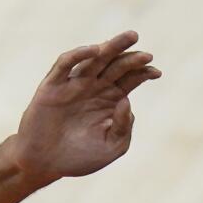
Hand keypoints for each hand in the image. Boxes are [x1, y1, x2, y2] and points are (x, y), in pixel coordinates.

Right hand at [10, 30, 160, 184]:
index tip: (156, 72)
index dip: (143, 73)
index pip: (130, 79)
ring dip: (111, 47)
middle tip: (147, 54)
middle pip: (116, 65)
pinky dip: (78, 55)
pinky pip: (65, 65)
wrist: (46, 164)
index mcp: (110, 100)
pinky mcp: (53, 85)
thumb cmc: (80, 157)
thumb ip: (123, 127)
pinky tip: (94, 50)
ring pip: (94, 59)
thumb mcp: (111, 147)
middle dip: (132, 56)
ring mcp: (74, 85)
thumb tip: (127, 101)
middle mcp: (94, 88)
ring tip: (130, 38)